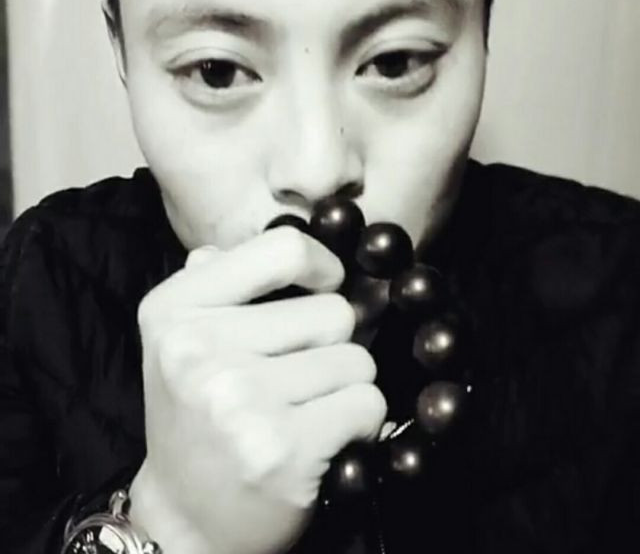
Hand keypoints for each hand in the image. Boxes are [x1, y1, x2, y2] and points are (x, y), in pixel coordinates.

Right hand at [129, 227, 386, 553]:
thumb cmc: (194, 416)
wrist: (184, 515)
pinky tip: (323, 438)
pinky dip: (359, 420)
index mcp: (173, 310)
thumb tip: (287, 243)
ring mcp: (238, 399)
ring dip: (345, 385)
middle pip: (333, 312)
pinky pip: (366, 403)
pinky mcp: (280, 448)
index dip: (321, 266)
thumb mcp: (183, 337)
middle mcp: (197, 349)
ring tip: (304, 409)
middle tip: (297, 376)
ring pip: (356, 359)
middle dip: (331, 344)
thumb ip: (222, 281)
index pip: (284, 249)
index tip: (324, 286)